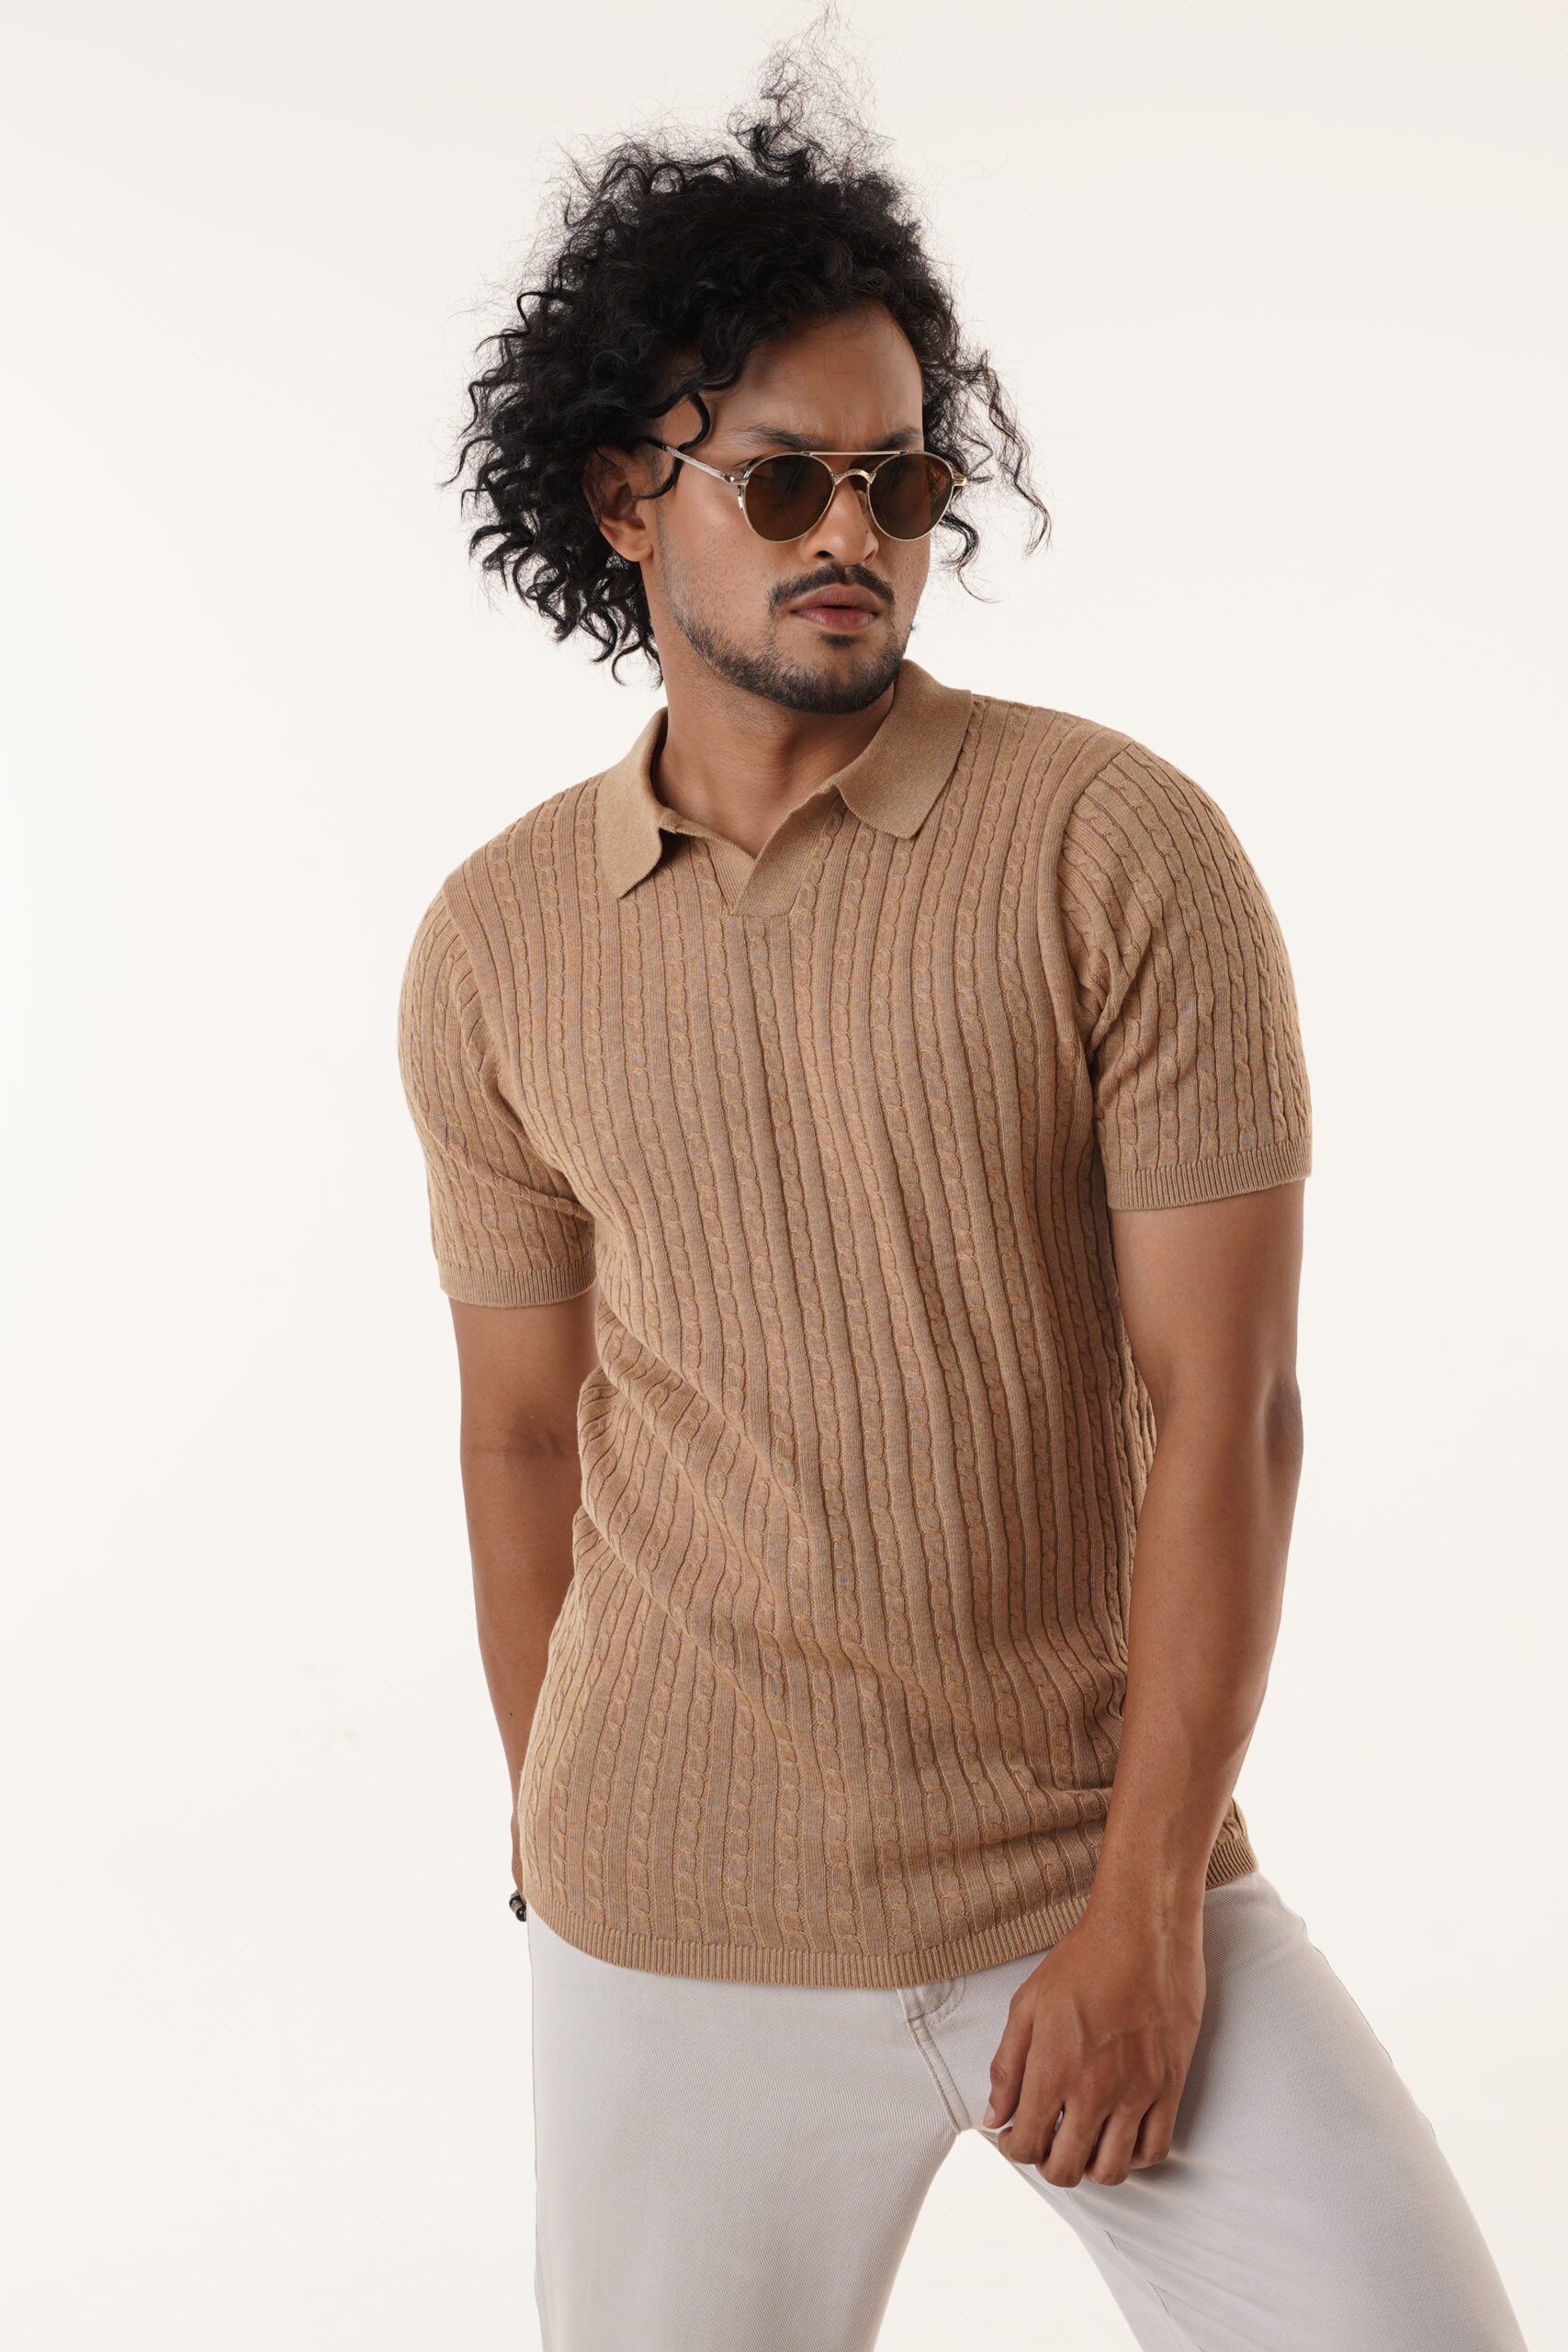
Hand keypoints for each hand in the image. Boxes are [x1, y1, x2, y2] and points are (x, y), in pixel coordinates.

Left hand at [981, 1895, 1205, 2184]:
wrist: (1142, 1929)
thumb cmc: (1081, 1959)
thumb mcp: (1028, 2004)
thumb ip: (1007, 2066)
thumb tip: (994, 2117)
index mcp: (1053, 2070)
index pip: (1027, 2145)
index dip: (1013, 2149)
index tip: (1014, 2137)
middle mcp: (1094, 2091)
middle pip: (1066, 2169)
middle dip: (1047, 2164)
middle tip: (1046, 2142)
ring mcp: (1137, 2092)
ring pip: (1112, 2170)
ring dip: (1090, 2167)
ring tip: (1082, 2142)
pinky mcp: (1170, 2085)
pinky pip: (1155, 2149)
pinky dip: (1133, 2158)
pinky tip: (1119, 2137)